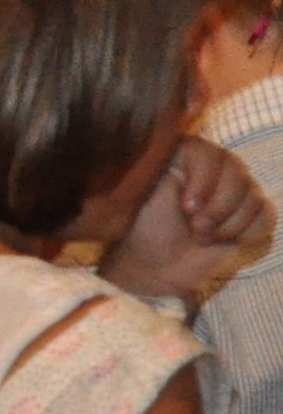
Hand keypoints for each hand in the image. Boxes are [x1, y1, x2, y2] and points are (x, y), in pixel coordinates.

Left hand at [102, 136, 268, 304]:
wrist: (159, 265)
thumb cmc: (149, 228)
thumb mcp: (149, 196)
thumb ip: (168, 169)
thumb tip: (186, 148)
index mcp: (189, 156)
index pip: (210, 153)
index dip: (204, 181)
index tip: (187, 207)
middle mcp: (219, 168)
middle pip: (238, 175)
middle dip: (216, 209)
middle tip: (195, 228)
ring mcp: (240, 190)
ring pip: (253, 198)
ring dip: (227, 226)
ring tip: (202, 236)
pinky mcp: (255, 214)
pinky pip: (265, 217)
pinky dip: (244, 235)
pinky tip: (223, 241)